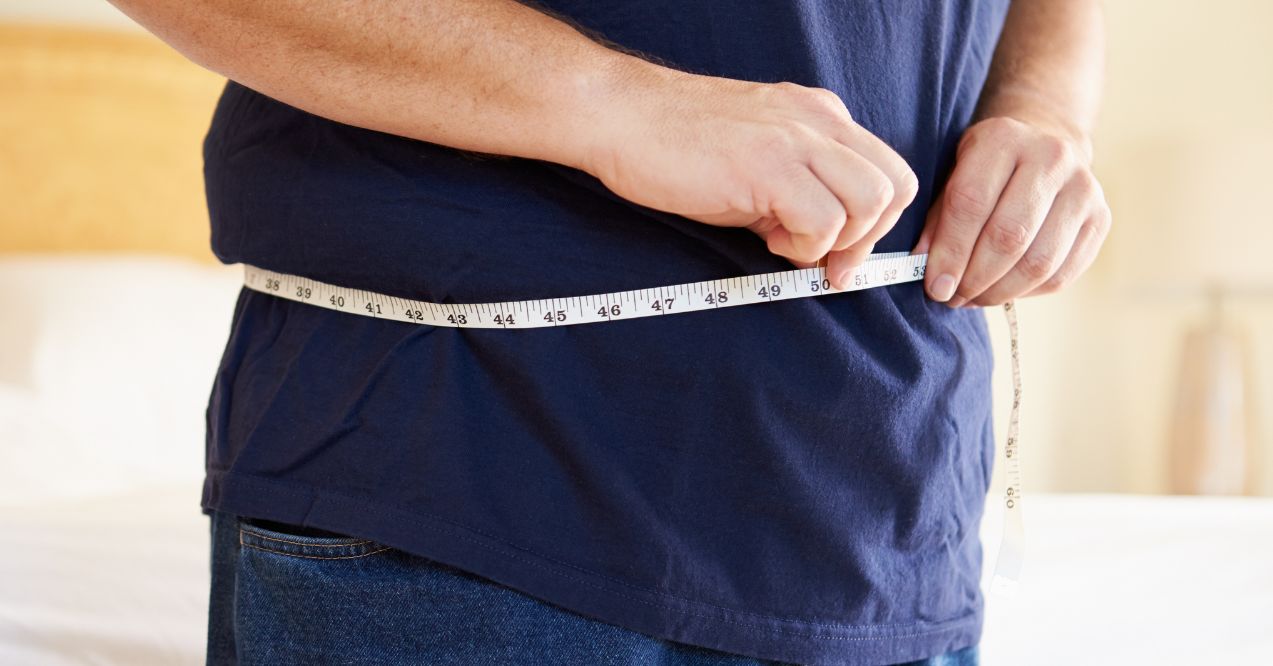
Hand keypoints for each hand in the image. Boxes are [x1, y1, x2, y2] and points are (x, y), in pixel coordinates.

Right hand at [579, 62, 917, 289]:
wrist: (620, 116)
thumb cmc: (675, 143)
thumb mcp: (754, 160)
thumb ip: (795, 190)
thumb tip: (821, 244)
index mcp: (819, 116)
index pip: (888, 172)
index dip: (875, 225)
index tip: (838, 255)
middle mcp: (818, 121)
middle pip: (894, 187)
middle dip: (867, 239)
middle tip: (823, 262)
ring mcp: (796, 140)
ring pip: (870, 202)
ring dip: (834, 241)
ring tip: (783, 242)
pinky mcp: (769, 166)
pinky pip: (824, 221)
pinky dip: (803, 246)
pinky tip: (764, 239)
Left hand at [911, 115, 1110, 306]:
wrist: (1045, 146)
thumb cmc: (987, 170)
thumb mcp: (953, 176)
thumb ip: (938, 221)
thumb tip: (932, 275)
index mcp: (1003, 138)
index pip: (971, 203)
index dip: (950, 252)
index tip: (935, 285)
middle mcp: (1051, 157)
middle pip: (1009, 236)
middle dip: (974, 278)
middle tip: (952, 297)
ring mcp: (1084, 188)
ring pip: (1039, 263)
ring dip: (999, 292)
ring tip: (974, 298)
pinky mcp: (1101, 219)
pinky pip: (1062, 274)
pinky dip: (1027, 293)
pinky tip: (1003, 290)